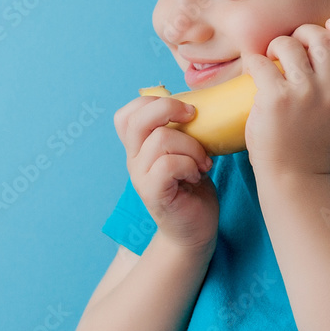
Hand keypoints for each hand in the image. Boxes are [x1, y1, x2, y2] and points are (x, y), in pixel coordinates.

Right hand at [114, 94, 218, 250]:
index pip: (127, 114)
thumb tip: (197, 101)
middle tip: (193, 117)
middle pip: (138, 119)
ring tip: (202, 162)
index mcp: (138, 146)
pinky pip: (168, 164)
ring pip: (160, 139)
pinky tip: (198, 175)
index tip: (185, 110)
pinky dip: (190, 164)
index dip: (152, 102)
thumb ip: (179, 129)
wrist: (194, 229)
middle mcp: (133, 159)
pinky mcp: (152, 193)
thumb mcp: (185, 150)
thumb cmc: (193, 186)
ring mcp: (140, 176)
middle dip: (170, 109)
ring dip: (191, 146)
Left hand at [242, 18, 329, 176]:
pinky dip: (253, 60)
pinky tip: (253, 68)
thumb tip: (325, 44)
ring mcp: (304, 93)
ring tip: (270, 59)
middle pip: (320, 38)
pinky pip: (260, 60)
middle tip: (289, 45)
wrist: (293, 174)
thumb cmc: (310, 140)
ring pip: (288, 43)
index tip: (329, 24)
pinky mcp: (275, 97)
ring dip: (276, 45)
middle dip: (302, 33)